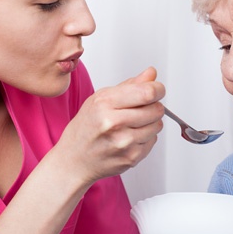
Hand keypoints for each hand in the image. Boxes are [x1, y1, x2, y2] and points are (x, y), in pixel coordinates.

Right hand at [54, 67, 164, 183]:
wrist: (74, 160)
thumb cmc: (86, 128)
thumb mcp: (101, 99)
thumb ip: (130, 85)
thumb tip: (151, 74)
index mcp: (105, 104)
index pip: (147, 92)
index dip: (158, 89)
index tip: (157, 89)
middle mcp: (114, 123)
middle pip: (156, 109)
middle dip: (154, 106)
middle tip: (142, 108)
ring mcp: (124, 142)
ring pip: (157, 125)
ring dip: (151, 122)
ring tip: (133, 124)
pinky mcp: (132, 157)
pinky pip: (153, 140)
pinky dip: (146, 137)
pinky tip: (130, 137)